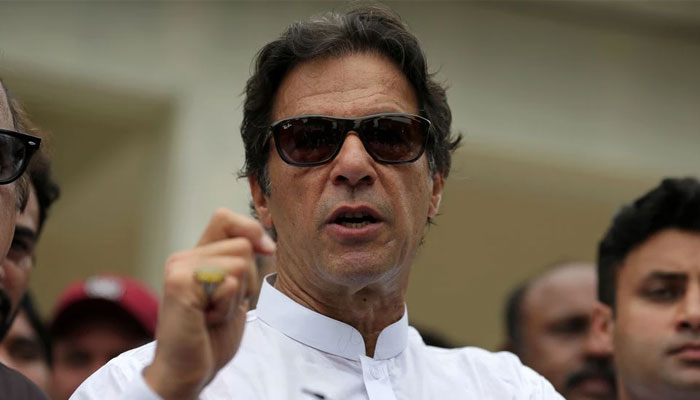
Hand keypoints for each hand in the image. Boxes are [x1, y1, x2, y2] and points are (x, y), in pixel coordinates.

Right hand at [143, 209, 275, 399]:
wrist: (187, 370)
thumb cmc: (210, 336)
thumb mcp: (234, 292)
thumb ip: (243, 264)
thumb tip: (267, 242)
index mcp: (196, 256)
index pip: (225, 218)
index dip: (250, 229)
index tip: (265, 251)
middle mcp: (184, 258)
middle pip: (243, 244)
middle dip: (248, 280)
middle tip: (222, 306)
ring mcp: (180, 269)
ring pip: (241, 262)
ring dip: (237, 296)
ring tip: (214, 313)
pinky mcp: (180, 285)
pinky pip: (229, 282)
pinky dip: (228, 306)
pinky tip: (208, 320)